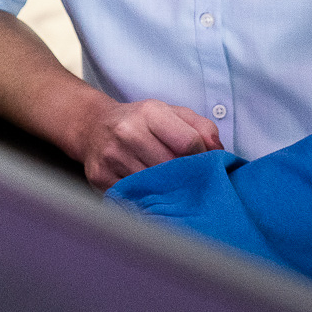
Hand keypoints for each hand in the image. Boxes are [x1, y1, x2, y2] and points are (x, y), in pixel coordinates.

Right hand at [77, 98, 222, 189]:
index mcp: (150, 112)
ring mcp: (112, 155)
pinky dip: (146, 199)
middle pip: (171, 167)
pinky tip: (151, 195)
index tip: (203, 164)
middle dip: (185, 177)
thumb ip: (202, 128)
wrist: (93, 127)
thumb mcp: (172, 114)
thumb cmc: (140, 122)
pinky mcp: (100, 177)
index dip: (202, 158)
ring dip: (167, 191)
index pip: (188, 142)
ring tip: (172, 189)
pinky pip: (133, 196)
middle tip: (192, 183)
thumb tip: (219, 151)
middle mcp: (128, 131)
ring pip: (153, 185)